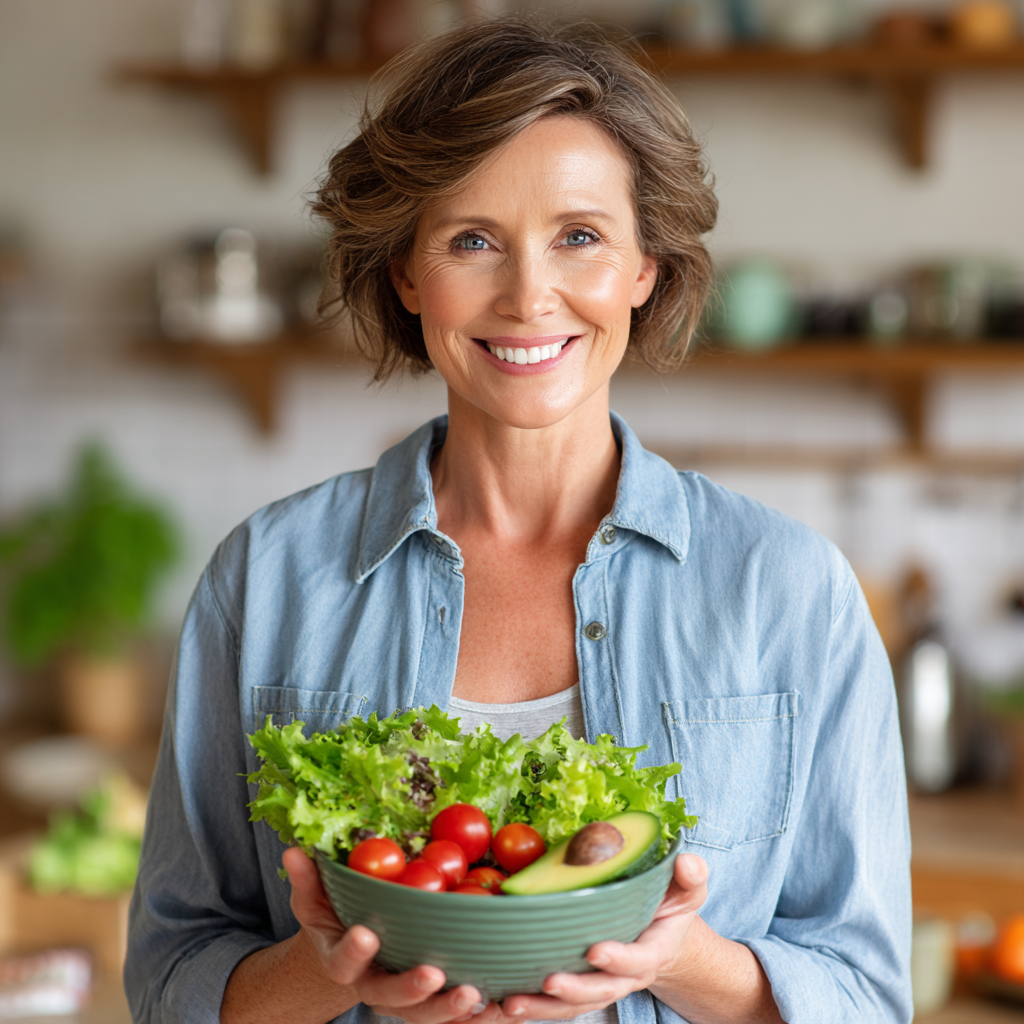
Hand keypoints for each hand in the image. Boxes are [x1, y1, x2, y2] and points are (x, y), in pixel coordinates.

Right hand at [284, 847, 488, 1023]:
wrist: (351, 952)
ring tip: (473, 993)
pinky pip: (451, 1017)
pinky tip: (499, 1007)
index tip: (367, 933)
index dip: (353, 951)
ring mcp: (402, 1000)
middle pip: (389, 997)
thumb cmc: (334, 917)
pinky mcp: (429, 1003)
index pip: (344, 961)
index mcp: (343, 962)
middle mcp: (372, 986)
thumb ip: (307, 879)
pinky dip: (473, 1016)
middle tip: (433, 973)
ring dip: (447, 1009)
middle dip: (411, 988)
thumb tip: (292, 851)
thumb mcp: (315, 899)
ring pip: (423, 1014)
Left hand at [499, 854, 709, 1019]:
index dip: (619, 959)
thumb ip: (691, 877)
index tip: (595, 950)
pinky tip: (504, 1002)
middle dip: (575, 989)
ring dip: (544, 1007)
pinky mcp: (580, 987)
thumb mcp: (686, 889)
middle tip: (549, 982)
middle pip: (602, 991)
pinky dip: (533, 1007)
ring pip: (575, 1005)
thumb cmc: (669, 905)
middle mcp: (626, 976)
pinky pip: (557, 1005)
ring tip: (513, 1002)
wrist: (661, 934)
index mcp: (652, 951)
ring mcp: (602, 985)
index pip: (638, 961)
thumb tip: (687, 862)